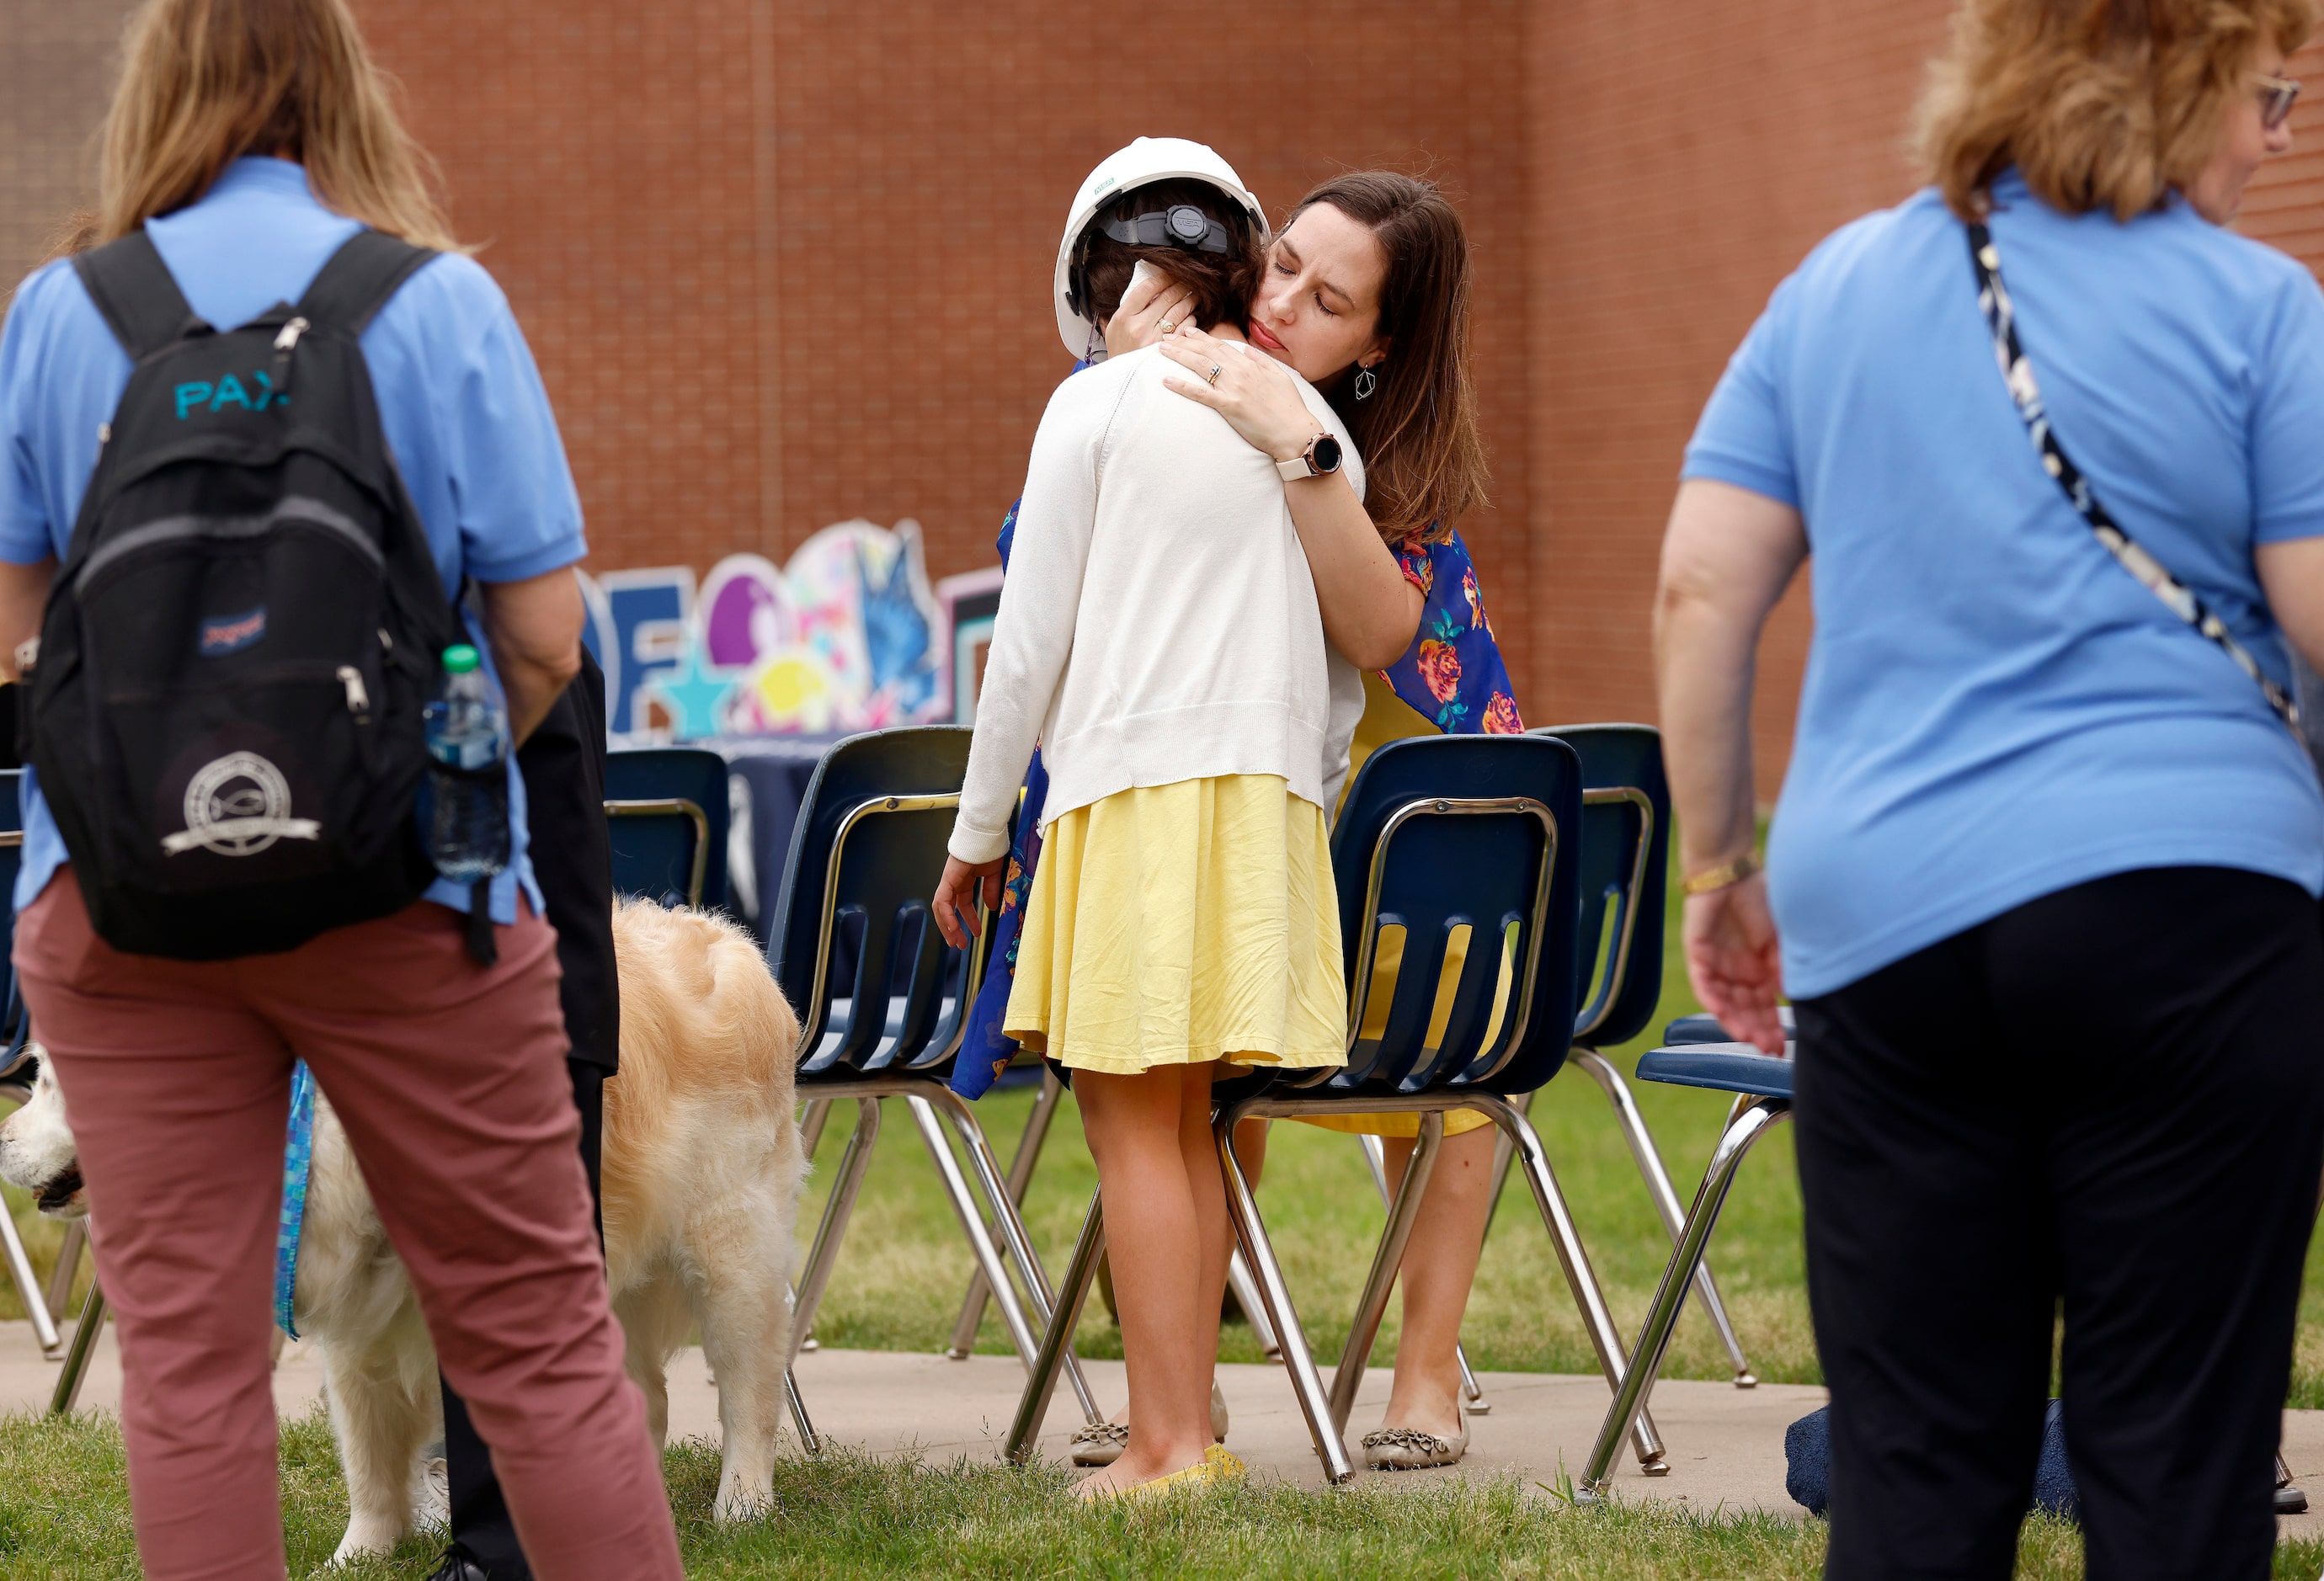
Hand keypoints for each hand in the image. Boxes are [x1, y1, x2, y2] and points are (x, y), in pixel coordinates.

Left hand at [932, 854, 1005, 949]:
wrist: (985, 835)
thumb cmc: (989, 849)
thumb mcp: (993, 875)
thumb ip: (991, 891)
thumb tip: (991, 908)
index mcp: (964, 881)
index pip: (962, 905)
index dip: (969, 919)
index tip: (976, 933)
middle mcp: (954, 882)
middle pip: (949, 910)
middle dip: (954, 928)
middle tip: (960, 944)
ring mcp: (949, 881)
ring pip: (942, 909)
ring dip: (947, 927)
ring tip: (956, 942)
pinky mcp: (947, 879)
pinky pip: (942, 902)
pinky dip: (947, 916)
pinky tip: (953, 927)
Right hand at [1104, 271, 1200, 359]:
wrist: (1122, 378)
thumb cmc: (1120, 349)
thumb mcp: (1116, 325)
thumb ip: (1131, 306)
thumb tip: (1152, 283)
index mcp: (1124, 317)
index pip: (1147, 287)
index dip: (1163, 276)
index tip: (1171, 272)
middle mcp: (1139, 327)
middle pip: (1167, 296)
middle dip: (1181, 285)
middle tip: (1188, 280)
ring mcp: (1155, 340)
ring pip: (1180, 310)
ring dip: (1190, 299)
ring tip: (1194, 294)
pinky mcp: (1169, 351)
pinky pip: (1186, 328)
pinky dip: (1191, 319)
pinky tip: (1191, 315)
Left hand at [1157, 325, 1326, 465]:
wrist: (1295, 432)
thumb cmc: (1290, 408)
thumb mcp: (1281, 377)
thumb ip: (1263, 361)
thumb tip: (1246, 349)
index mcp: (1252, 365)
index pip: (1222, 346)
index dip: (1202, 338)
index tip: (1188, 332)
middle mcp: (1240, 372)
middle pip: (1207, 352)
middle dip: (1185, 342)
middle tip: (1167, 338)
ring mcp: (1233, 389)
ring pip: (1201, 367)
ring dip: (1180, 356)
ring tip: (1162, 350)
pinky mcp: (1229, 407)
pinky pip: (1201, 394)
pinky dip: (1183, 386)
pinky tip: (1167, 380)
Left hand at [1681, 873, 1786, 1053]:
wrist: (1733, 871)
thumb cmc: (1760, 899)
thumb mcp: (1779, 939)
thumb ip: (1782, 968)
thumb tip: (1788, 997)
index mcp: (1758, 969)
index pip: (1765, 1005)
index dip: (1773, 1026)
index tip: (1783, 1046)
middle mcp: (1737, 971)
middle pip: (1746, 1009)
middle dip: (1758, 1031)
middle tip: (1770, 1049)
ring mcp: (1717, 964)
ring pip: (1725, 1002)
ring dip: (1737, 1021)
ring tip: (1750, 1039)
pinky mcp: (1698, 954)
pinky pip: (1703, 983)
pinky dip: (1712, 999)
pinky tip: (1723, 1013)